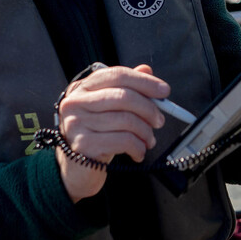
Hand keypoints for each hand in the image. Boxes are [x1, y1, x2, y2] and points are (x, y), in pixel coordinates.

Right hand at [54, 63, 168, 201]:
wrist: (76, 169)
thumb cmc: (96, 135)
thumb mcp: (109, 109)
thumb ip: (125, 88)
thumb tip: (146, 70)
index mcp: (83, 88)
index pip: (117, 75)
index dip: (144, 82)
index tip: (164, 91)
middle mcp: (76, 102)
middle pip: (124, 97)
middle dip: (149, 109)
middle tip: (159, 121)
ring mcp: (76, 123)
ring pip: (126, 120)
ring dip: (146, 132)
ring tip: (149, 140)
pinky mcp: (83, 145)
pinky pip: (123, 140)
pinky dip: (138, 147)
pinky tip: (138, 152)